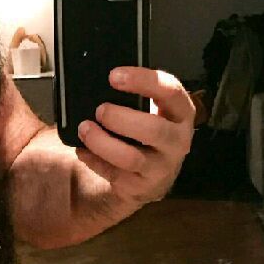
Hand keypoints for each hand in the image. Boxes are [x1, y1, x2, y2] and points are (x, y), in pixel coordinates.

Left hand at [76, 67, 194, 204]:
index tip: (113, 76)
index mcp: (180, 113)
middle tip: (100, 110)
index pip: (171, 91)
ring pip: (132, 157)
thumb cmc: (143, 132)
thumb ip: (131, 97)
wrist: (151, 177)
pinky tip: (82, 150)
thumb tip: (92, 83)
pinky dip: (94, 160)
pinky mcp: (142, 187)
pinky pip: (115, 174)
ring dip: (103, 142)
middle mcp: (177, 140)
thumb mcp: (147, 111)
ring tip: (85, 128)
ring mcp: (162, 167)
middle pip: (155, 129)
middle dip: (121, 118)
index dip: (143, 81)